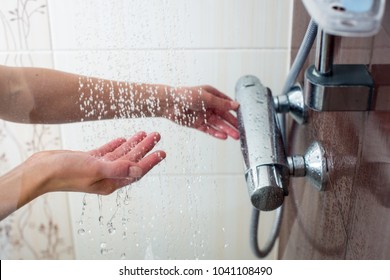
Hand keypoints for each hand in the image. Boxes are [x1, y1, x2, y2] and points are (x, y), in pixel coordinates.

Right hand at [26, 131, 164, 196]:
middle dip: (145, 148)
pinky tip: (124, 138)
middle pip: (131, 160)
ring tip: (144, 133)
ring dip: (133, 144)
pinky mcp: (88, 160)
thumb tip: (138, 170)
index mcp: (111, 182)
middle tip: (157, 135)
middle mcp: (107, 176)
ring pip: (121, 154)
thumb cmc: (65, 173)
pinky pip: (107, 152)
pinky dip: (116, 145)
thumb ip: (117, 169)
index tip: (163, 152)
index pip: (136, 170)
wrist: (41, 171)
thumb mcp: (95, 169)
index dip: (151, 161)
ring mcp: (97, 168)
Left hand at [162, 85, 239, 139]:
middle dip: (232, 123)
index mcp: (212, 95)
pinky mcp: (197, 124)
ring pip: (218, 124)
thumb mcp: (207, 98)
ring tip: (236, 136)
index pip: (227, 103)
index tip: (244, 116)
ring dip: (227, 130)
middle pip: (224, 116)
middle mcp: (209, 106)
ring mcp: (203, 115)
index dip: (235, 110)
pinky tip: (223, 136)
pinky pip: (209, 129)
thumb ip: (221, 103)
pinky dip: (216, 133)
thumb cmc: (186, 95)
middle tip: (241, 130)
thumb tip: (235, 105)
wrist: (170, 103)